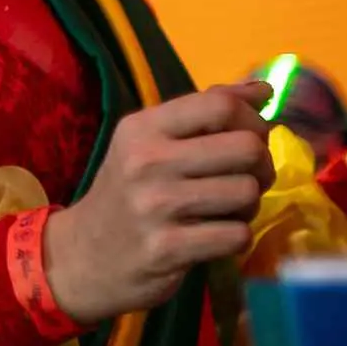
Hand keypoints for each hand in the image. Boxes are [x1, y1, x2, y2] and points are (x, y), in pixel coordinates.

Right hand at [42, 84, 274, 325]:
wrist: (83, 256)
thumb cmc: (127, 193)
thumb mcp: (149, 144)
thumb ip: (203, 113)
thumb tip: (263, 90)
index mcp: (142, 129)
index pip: (220, 105)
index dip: (253, 120)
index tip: (250, 137)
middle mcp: (146, 161)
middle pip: (247, 147)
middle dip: (261, 165)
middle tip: (245, 179)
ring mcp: (155, 206)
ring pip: (247, 192)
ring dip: (248, 206)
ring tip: (225, 211)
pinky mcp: (167, 248)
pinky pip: (237, 235)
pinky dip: (236, 239)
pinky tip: (214, 238)